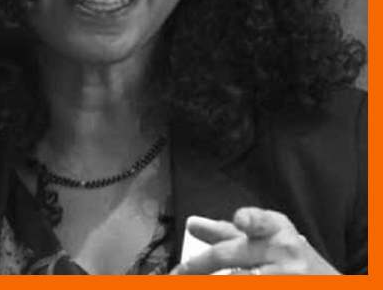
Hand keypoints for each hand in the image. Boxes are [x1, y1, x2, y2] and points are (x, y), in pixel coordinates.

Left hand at [170, 207, 340, 274]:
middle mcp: (283, 250)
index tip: (241, 220)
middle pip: (231, 254)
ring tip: (186, 280)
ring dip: (211, 280)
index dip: (250, 220)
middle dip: (197, 266)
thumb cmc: (286, 256)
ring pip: (240, 279)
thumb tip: (192, 224)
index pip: (259, 220)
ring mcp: (288, 277)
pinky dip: (230, 284)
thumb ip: (227, 231)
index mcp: (274, 227)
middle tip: (176, 274)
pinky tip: (216, 284)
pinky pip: (251, 285)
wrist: (326, 282)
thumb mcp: (263, 236)